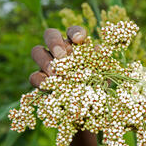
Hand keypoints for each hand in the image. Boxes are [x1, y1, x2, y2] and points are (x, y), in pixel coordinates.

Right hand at [29, 26, 96, 145]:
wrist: (88, 113)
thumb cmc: (100, 89)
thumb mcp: (106, 78)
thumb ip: (106, 66)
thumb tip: (111, 57)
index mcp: (78, 46)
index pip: (74, 32)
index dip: (75, 32)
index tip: (81, 40)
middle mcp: (61, 51)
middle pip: (50, 34)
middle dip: (55, 42)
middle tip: (64, 56)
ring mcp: (48, 64)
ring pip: (38, 52)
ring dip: (46, 61)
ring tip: (57, 73)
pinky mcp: (40, 81)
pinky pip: (35, 76)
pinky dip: (41, 80)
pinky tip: (50, 87)